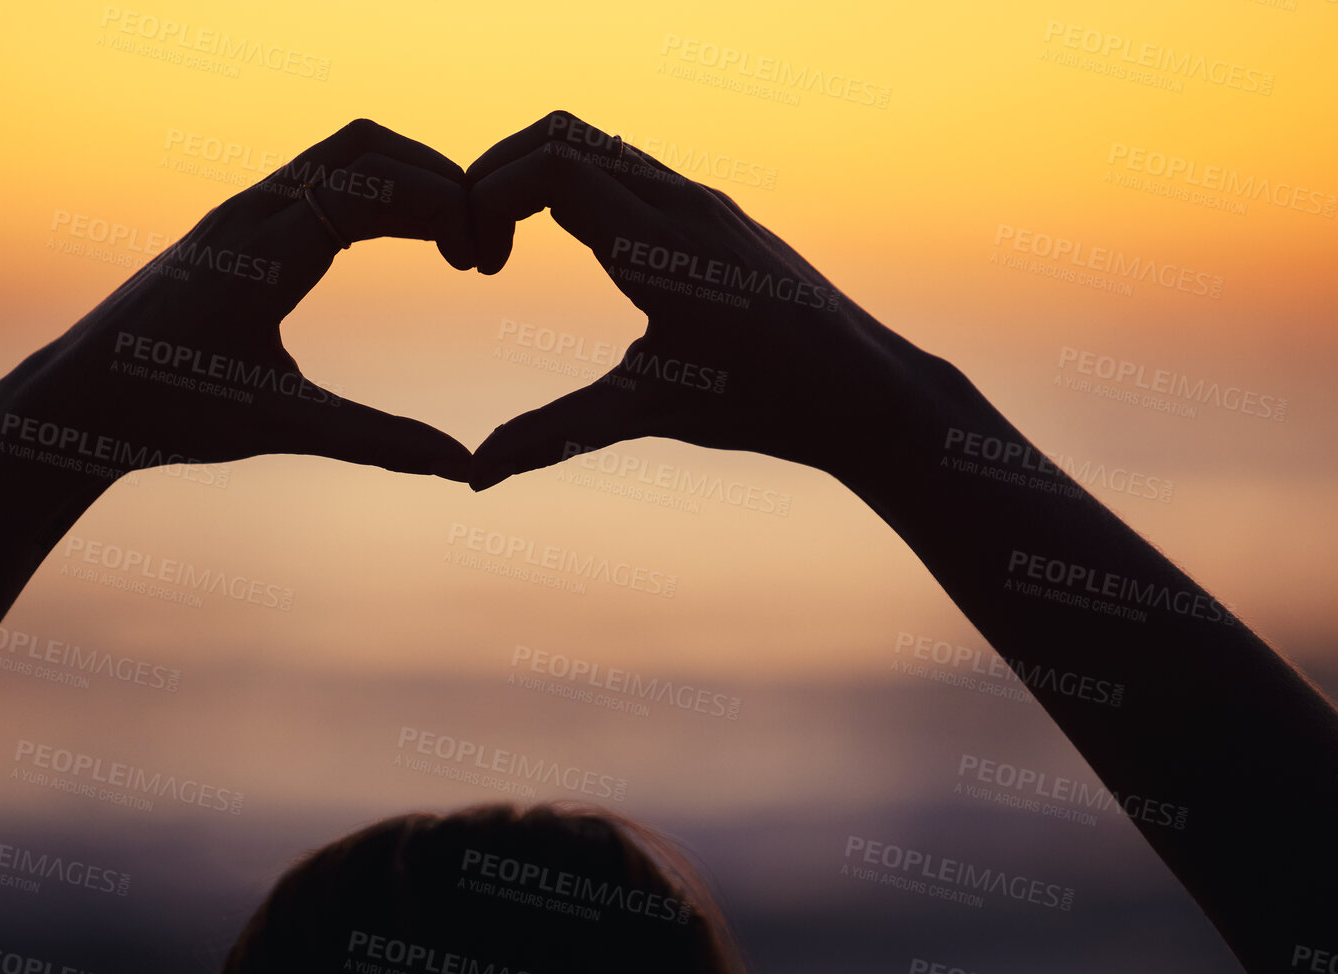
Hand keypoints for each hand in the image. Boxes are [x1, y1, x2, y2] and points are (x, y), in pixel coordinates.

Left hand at [0, 120, 477, 484]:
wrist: (78, 396)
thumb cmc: (170, 412)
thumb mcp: (281, 426)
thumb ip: (377, 440)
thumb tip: (460, 468)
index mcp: (263, 254)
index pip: (371, 185)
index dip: (443, 207)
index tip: (481, 261)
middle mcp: (251, 213)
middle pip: (366, 145)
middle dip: (437, 177)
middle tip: (478, 245)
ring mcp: (241, 208)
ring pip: (342, 151)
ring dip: (407, 179)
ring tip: (453, 244)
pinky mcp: (237, 221)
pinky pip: (319, 175)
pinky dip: (374, 190)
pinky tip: (404, 241)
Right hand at [464, 111, 953, 493]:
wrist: (863, 389)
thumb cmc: (766, 405)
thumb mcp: (650, 413)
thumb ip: (555, 434)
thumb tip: (475, 476)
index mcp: (661, 247)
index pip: (552, 165)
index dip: (489, 198)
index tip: (481, 267)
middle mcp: (681, 204)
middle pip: (561, 132)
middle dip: (497, 174)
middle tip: (480, 249)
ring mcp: (700, 199)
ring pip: (595, 142)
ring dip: (536, 179)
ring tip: (509, 251)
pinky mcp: (712, 211)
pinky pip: (628, 166)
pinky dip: (577, 188)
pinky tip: (574, 255)